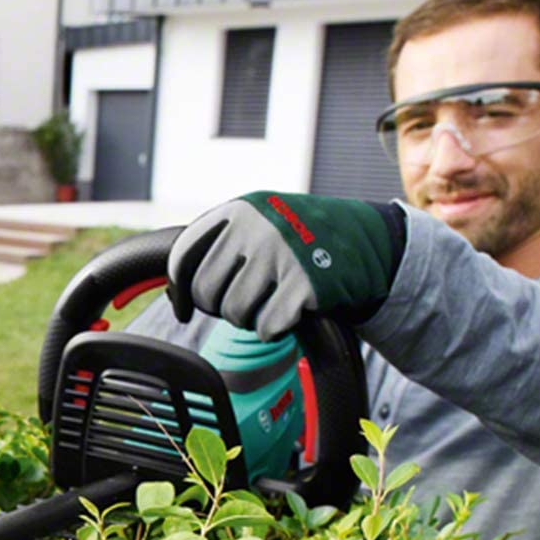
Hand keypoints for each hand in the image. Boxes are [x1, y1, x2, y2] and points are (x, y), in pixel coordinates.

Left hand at [167, 192, 404, 339]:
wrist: (366, 241)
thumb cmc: (301, 240)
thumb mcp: (259, 222)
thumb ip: (219, 245)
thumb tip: (173, 291)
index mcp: (238, 211)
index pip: (183, 256)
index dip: (178, 290)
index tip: (182, 309)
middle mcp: (256, 228)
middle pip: (206, 292)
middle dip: (220, 307)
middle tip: (245, 301)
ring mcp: (280, 255)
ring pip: (234, 314)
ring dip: (249, 319)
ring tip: (271, 300)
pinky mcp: (303, 286)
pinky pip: (266, 328)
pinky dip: (276, 328)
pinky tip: (291, 309)